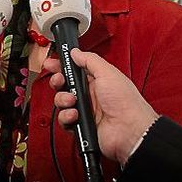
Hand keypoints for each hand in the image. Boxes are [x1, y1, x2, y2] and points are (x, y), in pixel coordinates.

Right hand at [45, 48, 158, 164]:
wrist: (129, 129)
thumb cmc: (125, 102)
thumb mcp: (107, 72)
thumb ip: (89, 60)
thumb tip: (76, 52)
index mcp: (97, 81)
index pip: (74, 70)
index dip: (62, 66)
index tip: (52, 64)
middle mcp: (90, 95)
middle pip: (65, 85)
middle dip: (58, 82)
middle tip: (59, 80)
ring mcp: (85, 111)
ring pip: (62, 102)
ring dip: (63, 99)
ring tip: (72, 100)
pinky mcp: (81, 125)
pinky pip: (64, 120)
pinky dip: (67, 116)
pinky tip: (75, 114)